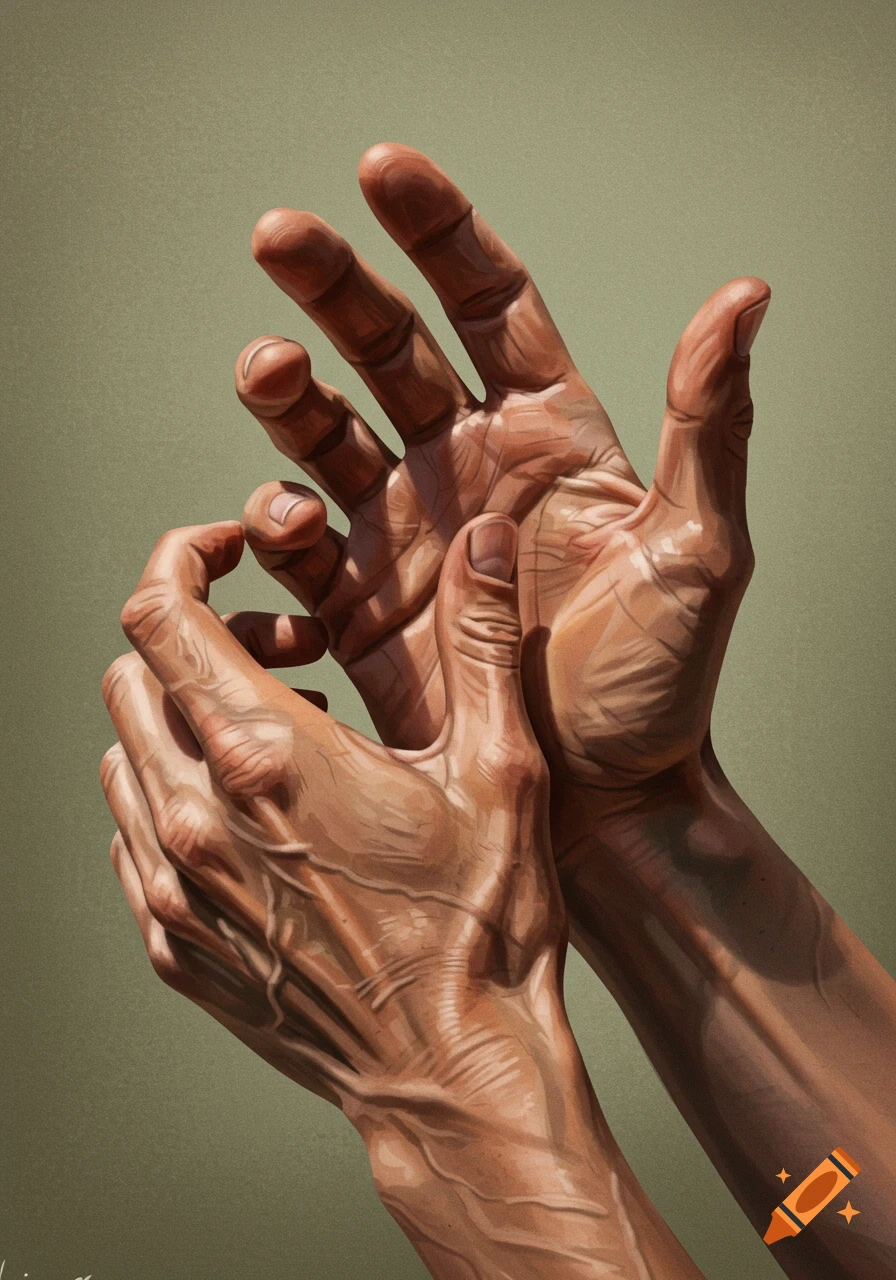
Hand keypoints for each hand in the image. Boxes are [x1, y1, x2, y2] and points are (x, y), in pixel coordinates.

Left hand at [101, 516, 704, 1279]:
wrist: (452, 1074)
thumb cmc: (479, 930)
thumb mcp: (501, 770)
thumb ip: (478, 639)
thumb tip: (483, 541)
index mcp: (270, 758)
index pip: (160, 615)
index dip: (181, 558)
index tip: (228, 554)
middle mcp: (199, 818)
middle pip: (132, 676)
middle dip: (201, 639)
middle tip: (292, 657)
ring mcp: (175, 888)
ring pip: (123, 754)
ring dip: (184, 720)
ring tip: (280, 738)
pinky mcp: (174, 942)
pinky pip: (131, 837)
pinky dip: (173, 797)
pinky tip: (254, 817)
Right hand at [235, 143, 768, 834]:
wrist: (602, 805)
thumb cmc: (659, 686)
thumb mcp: (702, 550)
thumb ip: (707, 423)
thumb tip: (744, 295)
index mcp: (549, 436)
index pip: (486, 302)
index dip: (435, 230)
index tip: (379, 170)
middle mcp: (467, 468)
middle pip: (387, 347)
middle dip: (333, 287)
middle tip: (278, 237)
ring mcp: (407, 532)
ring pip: (327, 433)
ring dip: (289, 397)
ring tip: (267, 374)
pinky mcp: (361, 603)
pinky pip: (299, 548)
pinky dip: (276, 530)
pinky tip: (277, 530)